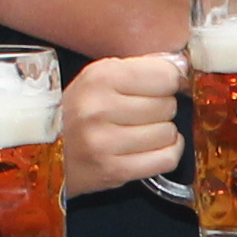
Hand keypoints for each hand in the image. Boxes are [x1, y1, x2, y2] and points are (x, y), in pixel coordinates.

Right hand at [62, 53, 184, 193]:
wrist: (51, 151)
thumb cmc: (84, 109)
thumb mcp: (102, 77)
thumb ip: (143, 68)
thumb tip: (185, 67)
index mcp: (99, 77)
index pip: (165, 76)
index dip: (170, 82)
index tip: (162, 88)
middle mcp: (99, 108)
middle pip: (168, 105)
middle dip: (162, 109)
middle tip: (142, 114)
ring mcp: (104, 142)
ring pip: (169, 133)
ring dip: (163, 133)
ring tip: (142, 132)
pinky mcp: (113, 170)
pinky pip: (166, 159)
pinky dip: (168, 153)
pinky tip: (154, 148)